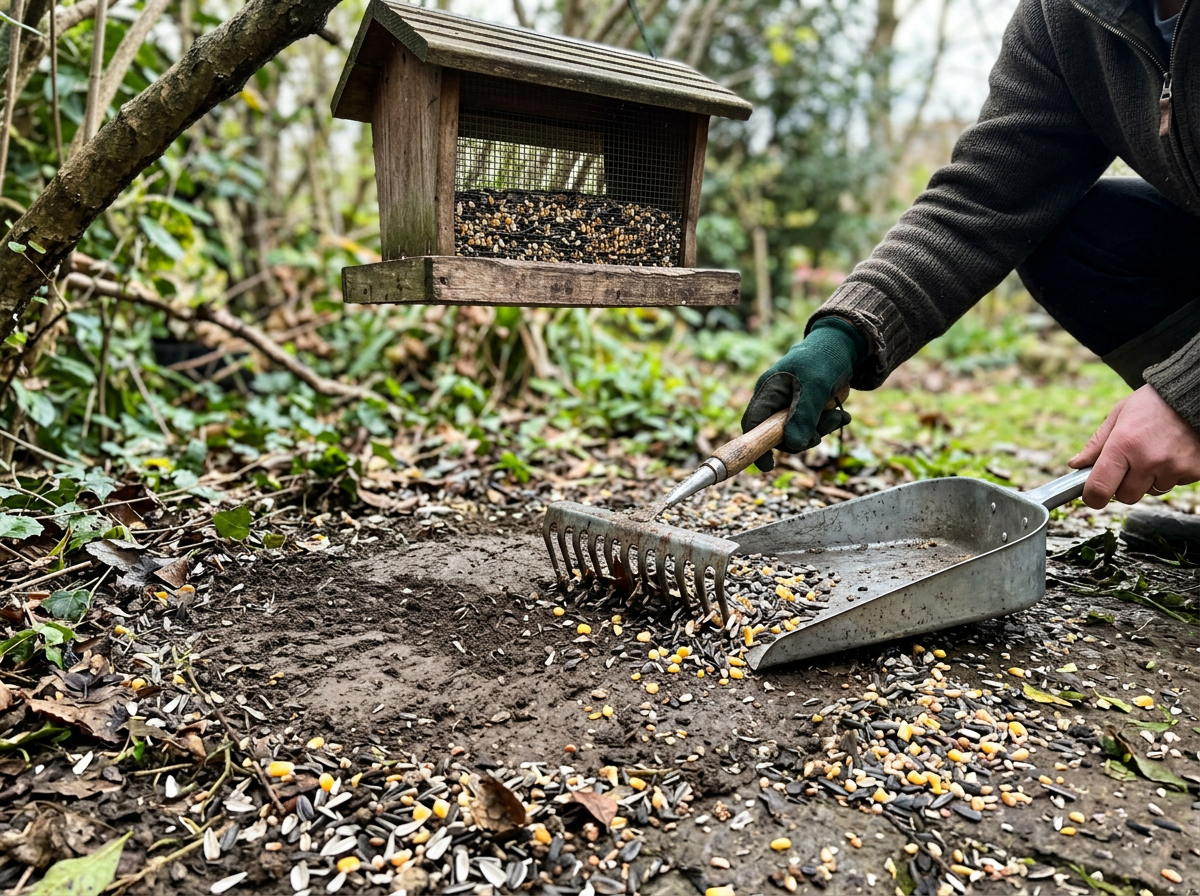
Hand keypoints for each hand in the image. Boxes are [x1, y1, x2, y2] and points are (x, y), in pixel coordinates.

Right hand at [741, 317, 863, 470]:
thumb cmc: (825, 358)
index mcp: (768, 390)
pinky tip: (842, 415)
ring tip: (841, 417)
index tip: (769, 466)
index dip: (756, 447)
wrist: (844, 343)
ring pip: (798, 431)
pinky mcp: (804, 404)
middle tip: (822, 434)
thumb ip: (803, 416)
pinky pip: (811, 424)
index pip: (752, 424)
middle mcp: (775, 398)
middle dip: (801, 437)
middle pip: (777, 433)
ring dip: (820, 429)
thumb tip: (795, 445)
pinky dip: (826, 423)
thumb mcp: (815, 387)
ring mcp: (789, 402)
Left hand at [1069, 384, 1199, 507]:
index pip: (1100, 488)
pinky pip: (1173, 484)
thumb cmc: (1153, 404)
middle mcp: (1148, 460)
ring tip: (1154, 452)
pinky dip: (1169, 475)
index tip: (1092, 496)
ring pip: (1151, 492)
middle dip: (1122, 486)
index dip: (1093, 497)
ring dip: (1148, 480)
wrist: (1195, 396)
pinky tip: (1171, 453)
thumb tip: (1076, 465)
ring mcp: (1173, 467)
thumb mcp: (1119, 415)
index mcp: (1123, 445)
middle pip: (1126, 496)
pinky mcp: (1193, 471)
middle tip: (1128, 465)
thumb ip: (1096, 443)